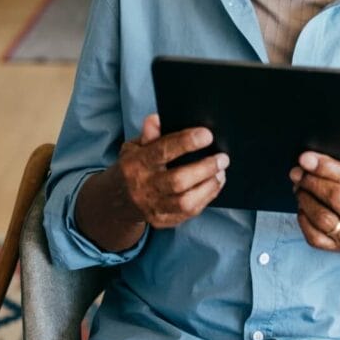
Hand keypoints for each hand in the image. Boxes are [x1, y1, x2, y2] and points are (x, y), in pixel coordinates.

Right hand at [113, 113, 228, 228]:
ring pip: (186, 202)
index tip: (207, 135)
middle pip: (178, 181)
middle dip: (204, 168)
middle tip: (222, 158)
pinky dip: (206, 198)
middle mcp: (144, 187)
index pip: (162, 151)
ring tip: (221, 173)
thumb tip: (156, 119)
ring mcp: (153, 207)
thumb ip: (148, 134)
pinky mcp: (163, 220)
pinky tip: (214, 185)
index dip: (186, 142)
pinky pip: (189, 212)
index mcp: (136, 164)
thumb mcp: (134, 147)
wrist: (117, 201)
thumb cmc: (133, 167)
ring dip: (209, 186)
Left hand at [290, 145, 339, 253]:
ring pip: (321, 217)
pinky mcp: (338, 248)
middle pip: (333, 197)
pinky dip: (303, 220)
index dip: (325, 167)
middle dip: (311, 181)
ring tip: (299, 187)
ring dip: (305, 199)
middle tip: (297, 171)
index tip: (305, 158)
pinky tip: (303, 207)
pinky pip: (314, 237)